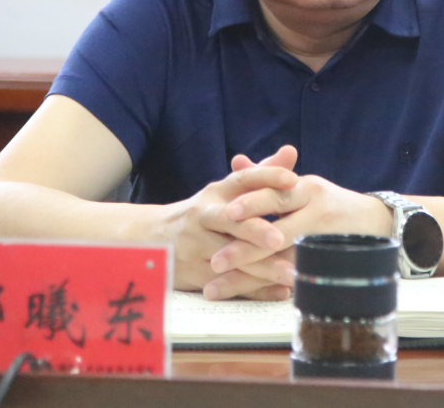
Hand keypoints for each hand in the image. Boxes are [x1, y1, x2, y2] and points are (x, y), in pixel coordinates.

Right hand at [158, 147, 298, 299]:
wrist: (150, 238)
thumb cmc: (204, 213)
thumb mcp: (226, 192)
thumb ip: (261, 174)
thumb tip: (291, 151)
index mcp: (216, 193)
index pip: (242, 180)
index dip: (266, 177)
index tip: (292, 179)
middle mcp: (204, 216)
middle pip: (230, 222)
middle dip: (255, 230)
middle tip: (281, 238)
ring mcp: (196, 246)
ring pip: (231, 258)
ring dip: (262, 268)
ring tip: (291, 273)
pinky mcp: (194, 274)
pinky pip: (228, 283)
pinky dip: (255, 290)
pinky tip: (279, 292)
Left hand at [203, 151, 393, 299]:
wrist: (378, 222)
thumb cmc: (328, 203)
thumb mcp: (301, 185)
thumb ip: (268, 176)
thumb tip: (236, 162)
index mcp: (307, 190)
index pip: (277, 195)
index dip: (252, 203)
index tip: (226, 213)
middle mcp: (317, 215)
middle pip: (279, 232)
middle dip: (245, 249)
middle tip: (215, 260)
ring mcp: (324, 244)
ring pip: (282, 263)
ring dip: (247, 278)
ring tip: (215, 287)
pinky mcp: (327, 266)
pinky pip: (295, 280)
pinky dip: (269, 290)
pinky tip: (247, 299)